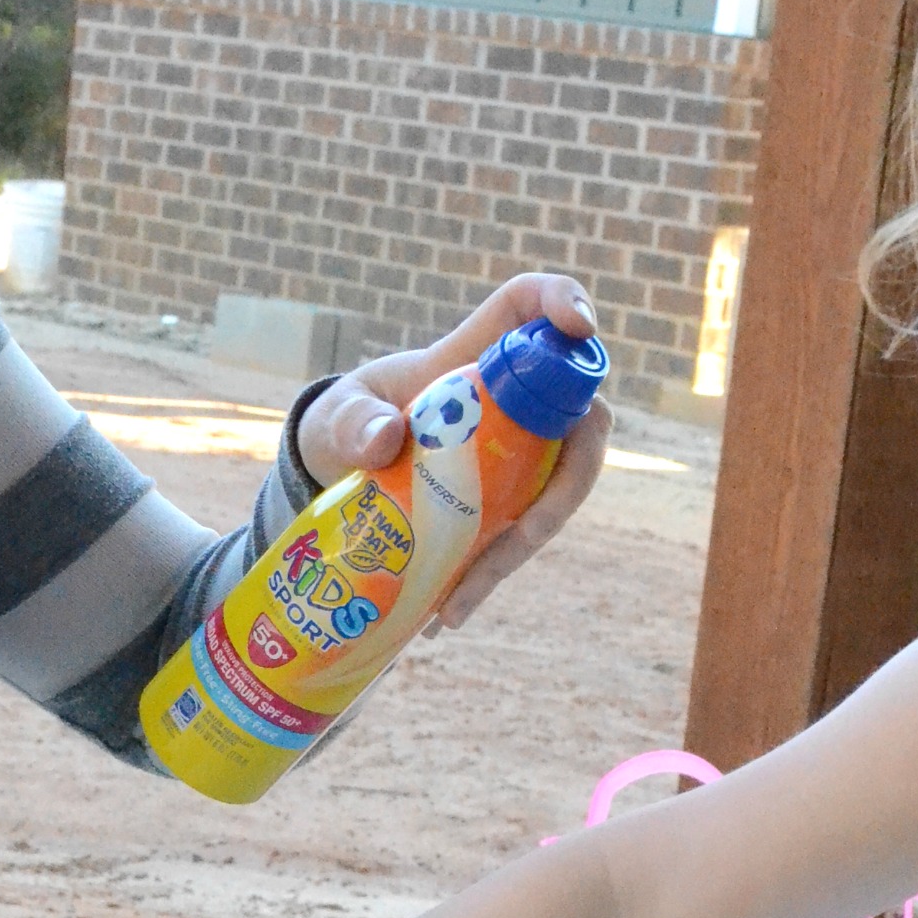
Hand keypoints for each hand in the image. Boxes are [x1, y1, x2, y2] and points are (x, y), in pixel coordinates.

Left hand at [292, 270, 609, 630]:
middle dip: (564, 487)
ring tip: (457, 603)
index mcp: (474, 351)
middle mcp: (515, 399)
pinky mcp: (510, 498)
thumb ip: (352, 421)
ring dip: (517, 551)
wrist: (338, 474)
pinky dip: (490, 576)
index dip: (563, 303)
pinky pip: (522, 535)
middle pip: (580, 422)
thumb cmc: (346, 423)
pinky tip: (448, 614)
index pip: (530, 306)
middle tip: (523, 537)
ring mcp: (521, 451)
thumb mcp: (337, 419)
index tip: (579, 324)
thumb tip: (385, 440)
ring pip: (557, 493)